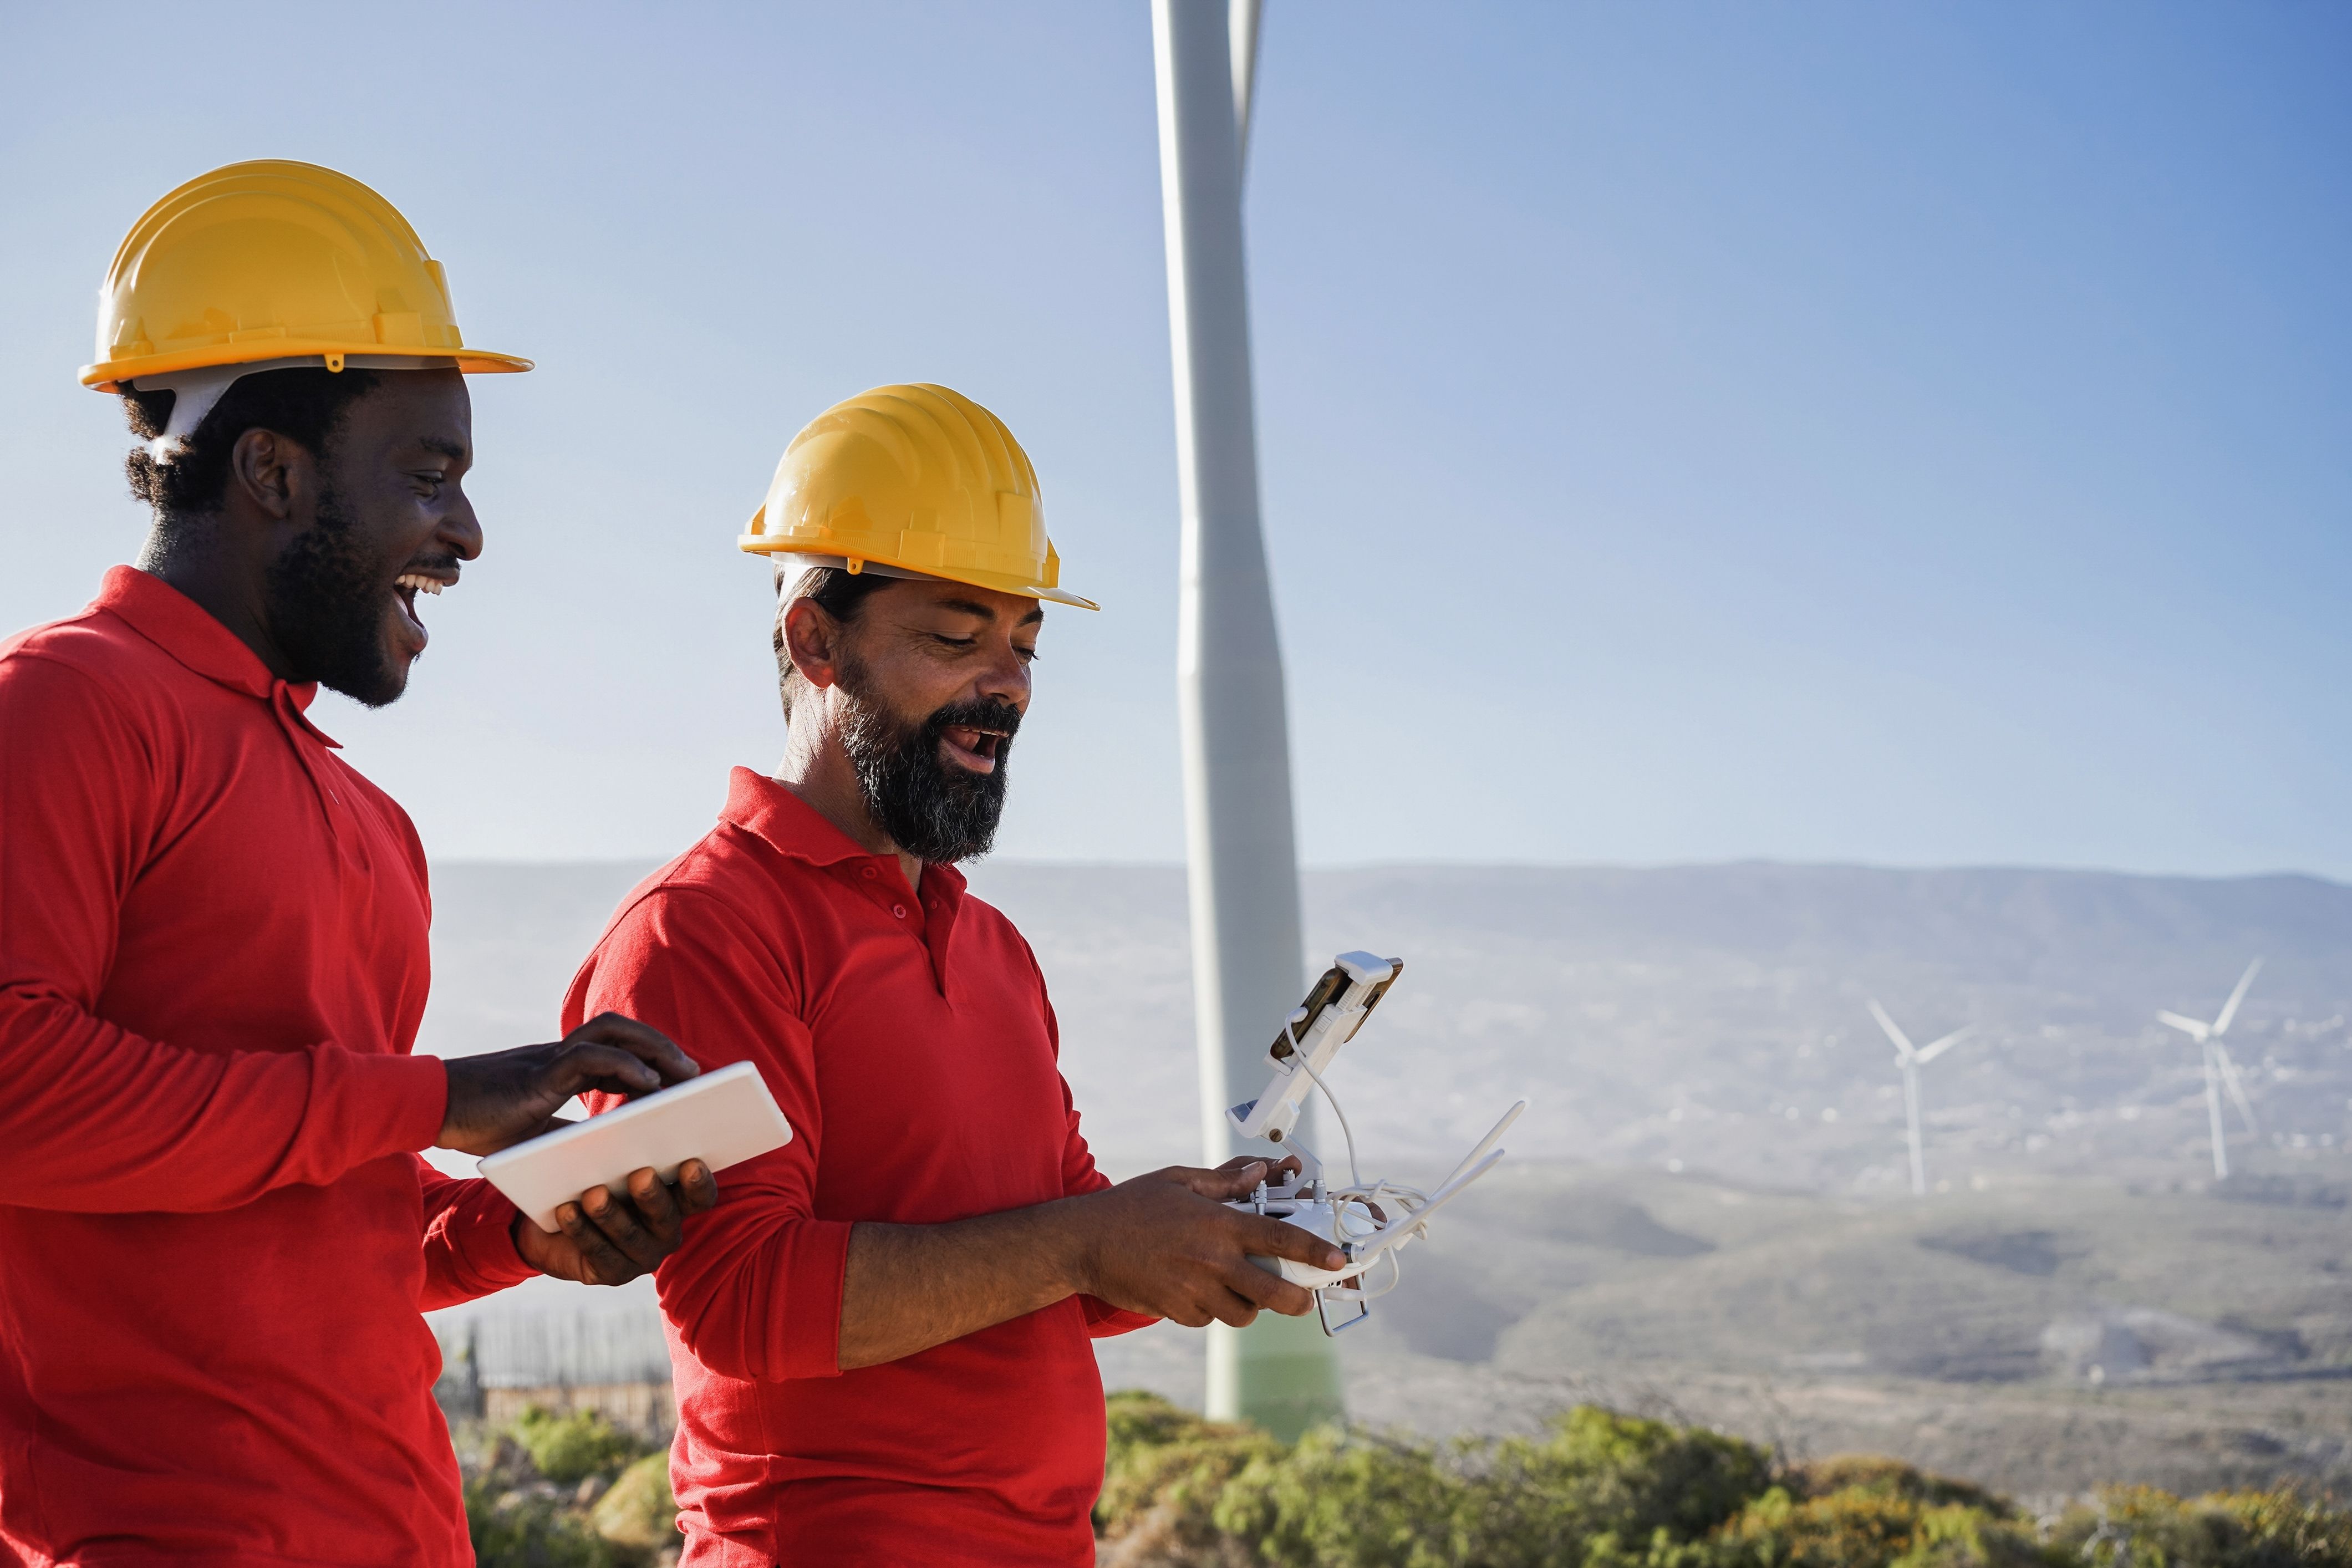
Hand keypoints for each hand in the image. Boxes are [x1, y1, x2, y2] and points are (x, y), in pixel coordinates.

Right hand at [437, 1012, 699, 1154]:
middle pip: (620, 1031)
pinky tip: (649, 1085)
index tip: (678, 1077)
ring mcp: (547, 1059)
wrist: (427, 1110)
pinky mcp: (536, 1075)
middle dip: (659, 1045)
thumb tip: (595, 1151)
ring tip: (682, 1073)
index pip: (614, 1052)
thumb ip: (561, 1132)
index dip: (648, 1059)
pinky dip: (624, 1066)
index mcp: (557, 1068)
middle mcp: (557, 1055)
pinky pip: (588, 1057)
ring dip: (652, 1048)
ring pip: (611, 1033)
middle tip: (693, 1070)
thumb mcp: (530, 1132)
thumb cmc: (475, 1122)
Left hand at [514, 1161, 719, 1285]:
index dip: (699, 1183)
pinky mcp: (613, 1274)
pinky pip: (600, 1254)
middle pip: (666, 1217)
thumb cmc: (594, 1176)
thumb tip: (638, 1110)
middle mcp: (666, 1231)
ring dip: (611, 1214)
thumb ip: (631, 1144)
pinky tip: (566, 1212)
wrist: (555, 1217)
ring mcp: (642, 1256)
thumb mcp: (614, 1158)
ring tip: (593, 1194)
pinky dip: (582, 1232)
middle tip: (640, 1175)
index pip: (701, 1197)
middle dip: (652, 1196)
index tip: (690, 1162)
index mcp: (676, 1201)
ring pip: (630, 1237)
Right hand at [1066, 1157, 1346, 1328]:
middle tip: (1302, 1296)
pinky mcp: (1178, 1312)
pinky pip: (1211, 1319)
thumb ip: (1225, 1181)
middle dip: (1298, 1299)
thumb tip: (1262, 1173)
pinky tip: (1199, 1289)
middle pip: (1275, 1293)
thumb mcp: (1180, 1181)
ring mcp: (1195, 1291)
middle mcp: (1212, 1261)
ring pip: (1245, 1313)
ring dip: (1250, 1304)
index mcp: (1219, 1224)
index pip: (1280, 1238)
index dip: (1315, 1251)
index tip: (1337, 1261)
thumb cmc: (1132, 1205)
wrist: (1084, 1243)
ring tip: (1239, 1287)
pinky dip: (1213, 1309)